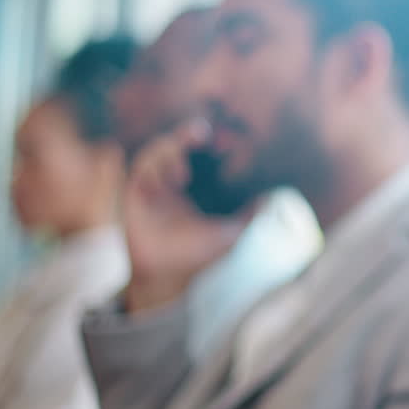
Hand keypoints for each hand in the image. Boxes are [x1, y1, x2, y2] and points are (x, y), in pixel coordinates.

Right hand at [123, 119, 253, 312]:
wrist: (167, 277)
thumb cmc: (198, 256)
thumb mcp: (231, 234)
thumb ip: (250, 215)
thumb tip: (273, 197)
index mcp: (196, 185)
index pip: (202, 152)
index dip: (210, 141)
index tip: (223, 136)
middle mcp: (173, 179)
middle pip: (178, 144)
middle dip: (188, 133)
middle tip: (203, 132)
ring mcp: (153, 184)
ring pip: (158, 151)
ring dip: (170, 151)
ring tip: (184, 173)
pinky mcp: (135, 192)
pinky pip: (141, 168)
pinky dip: (154, 166)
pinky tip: (170, 180)